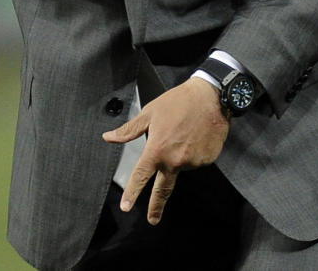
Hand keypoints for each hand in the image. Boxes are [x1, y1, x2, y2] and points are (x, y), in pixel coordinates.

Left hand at [102, 77, 229, 224]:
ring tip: (183, 132)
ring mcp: (193, 162)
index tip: (126, 207)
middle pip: (163, 189)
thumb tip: (108, 138)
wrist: (210, 98)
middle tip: (152, 220)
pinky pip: (195, 161)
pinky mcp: (207, 161)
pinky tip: (195, 136)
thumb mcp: (149, 113)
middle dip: (156, 206)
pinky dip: (193, 152)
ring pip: (181, 166)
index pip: (141, 176)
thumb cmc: (176, 102)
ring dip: (179, 157)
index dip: (132, 192)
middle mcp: (174, 161)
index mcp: (157, 150)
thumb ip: (128, 131)